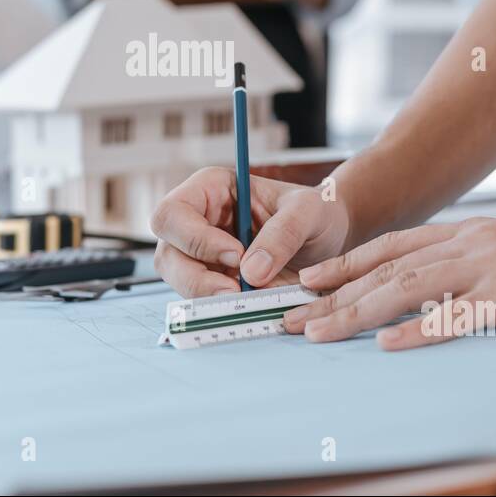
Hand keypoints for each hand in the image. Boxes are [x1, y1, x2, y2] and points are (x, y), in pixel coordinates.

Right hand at [151, 166, 349, 297]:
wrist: (328, 239)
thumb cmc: (315, 213)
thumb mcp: (309, 212)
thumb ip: (284, 233)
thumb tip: (250, 271)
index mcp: (210, 189)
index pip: (174, 213)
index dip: (195, 238)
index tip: (236, 255)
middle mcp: (197, 220)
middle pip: (167, 252)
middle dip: (196, 277)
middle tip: (235, 290)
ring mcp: (200, 253)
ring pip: (177, 280)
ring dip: (206, 296)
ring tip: (246, 299)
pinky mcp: (212, 280)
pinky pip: (199, 299)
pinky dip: (219, 307)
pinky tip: (248, 304)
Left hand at [283, 216, 495, 349]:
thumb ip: (463, 259)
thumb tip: (421, 283)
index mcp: (461, 234)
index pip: (388, 247)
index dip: (344, 263)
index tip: (307, 279)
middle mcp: (464, 245)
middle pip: (385, 270)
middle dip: (333, 294)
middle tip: (294, 317)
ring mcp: (486, 268)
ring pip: (406, 288)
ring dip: (356, 311)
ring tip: (320, 330)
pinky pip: (457, 316)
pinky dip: (419, 330)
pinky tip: (388, 343)